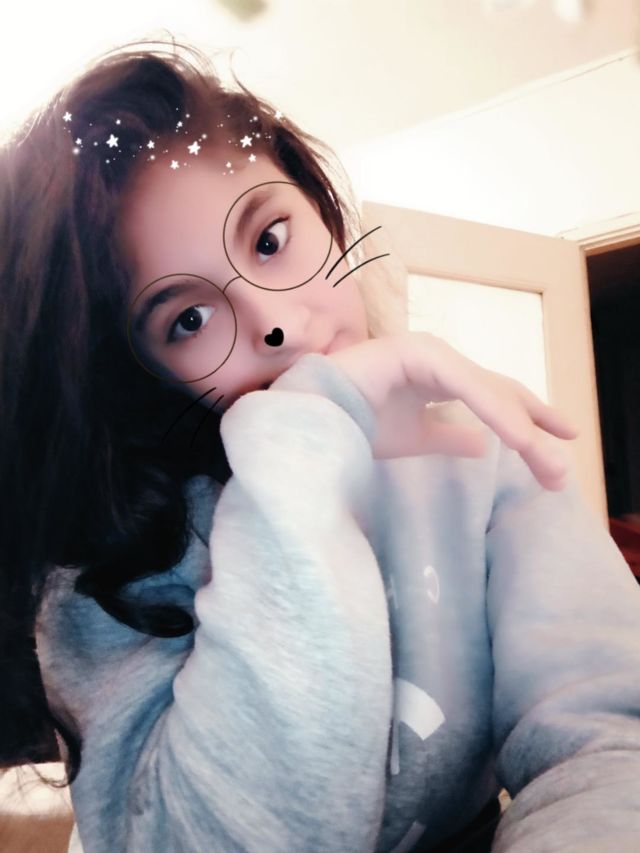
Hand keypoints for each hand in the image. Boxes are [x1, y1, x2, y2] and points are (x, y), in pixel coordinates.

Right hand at [326, 331, 578, 490]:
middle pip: (500, 393)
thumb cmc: (356, 425)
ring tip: (542, 458)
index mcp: (440, 378)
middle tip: (561, 471)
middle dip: (535, 429)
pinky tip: (515, 435)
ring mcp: (428, 353)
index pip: (496, 396)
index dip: (531, 417)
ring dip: (519, 424)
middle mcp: (439, 360)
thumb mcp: (415, 439)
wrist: (311, 420)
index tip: (564, 441)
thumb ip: (449, 437)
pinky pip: (462, 383)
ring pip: (486, 388)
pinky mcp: (415, 353)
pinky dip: (491, 408)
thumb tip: (482, 445)